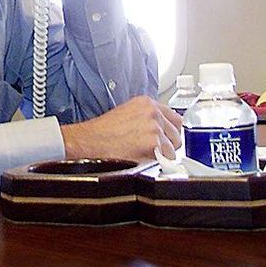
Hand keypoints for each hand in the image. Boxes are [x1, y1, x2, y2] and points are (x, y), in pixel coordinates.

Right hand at [59, 96, 182, 161]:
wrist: (89, 141)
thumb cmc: (102, 131)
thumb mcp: (127, 114)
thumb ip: (147, 118)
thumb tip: (162, 130)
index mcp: (147, 103)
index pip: (175, 118)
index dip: (171, 132)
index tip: (168, 139)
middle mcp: (153, 112)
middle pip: (177, 134)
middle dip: (168, 145)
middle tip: (153, 151)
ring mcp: (154, 128)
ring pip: (173, 149)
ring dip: (162, 156)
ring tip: (144, 155)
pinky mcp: (153, 144)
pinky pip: (166, 159)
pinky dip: (157, 163)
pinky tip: (143, 160)